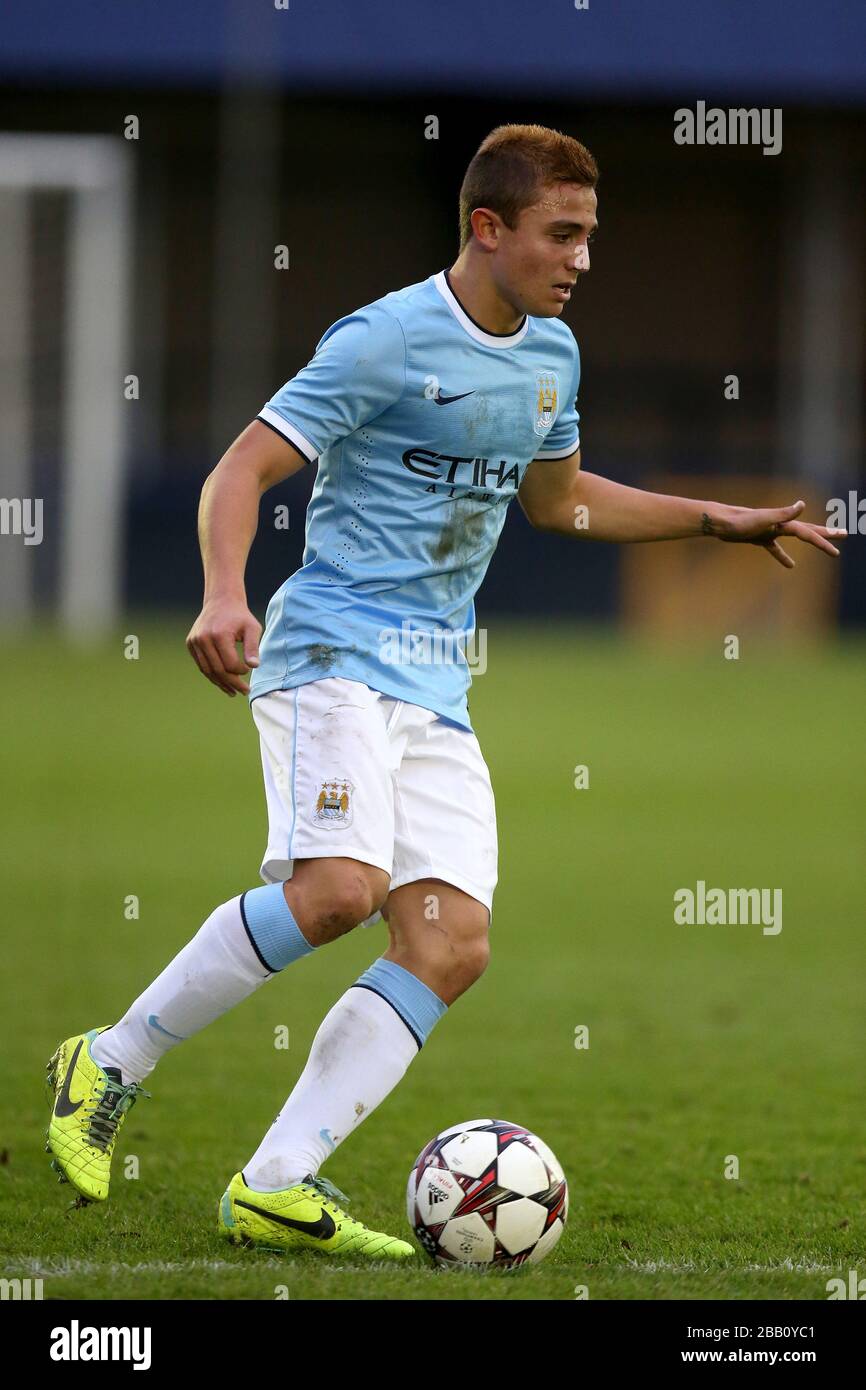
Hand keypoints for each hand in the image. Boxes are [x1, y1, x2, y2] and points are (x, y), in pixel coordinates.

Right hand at [185, 598, 261, 696]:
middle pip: (218, 670)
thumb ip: (253, 647)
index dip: (241, 671)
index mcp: (219, 634)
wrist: (221, 601)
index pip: (230, 663)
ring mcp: (194, 641)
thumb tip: (254, 666)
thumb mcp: (252, 628)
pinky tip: (223, 682)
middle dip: (232, 683)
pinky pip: (202, 665)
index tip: (248, 670)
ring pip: (207, 670)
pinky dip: (212, 675)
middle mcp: (203, 639)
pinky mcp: (190, 643)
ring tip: (233, 692)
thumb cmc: (240, 616)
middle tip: (244, 691)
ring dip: (221, 683)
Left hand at [703, 500, 846, 568]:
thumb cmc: (739, 521)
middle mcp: (779, 525)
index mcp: (783, 523)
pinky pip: (775, 548)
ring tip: (826, 547)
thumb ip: (783, 513)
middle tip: (844, 534)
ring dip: (811, 542)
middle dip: (826, 534)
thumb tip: (803, 504)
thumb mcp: (762, 518)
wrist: (719, 522)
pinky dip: (783, 556)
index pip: (807, 533)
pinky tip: (791, 566)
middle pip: (807, 531)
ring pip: (796, 538)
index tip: (836, 551)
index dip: (822, 542)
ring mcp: (771, 531)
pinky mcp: (760, 537)